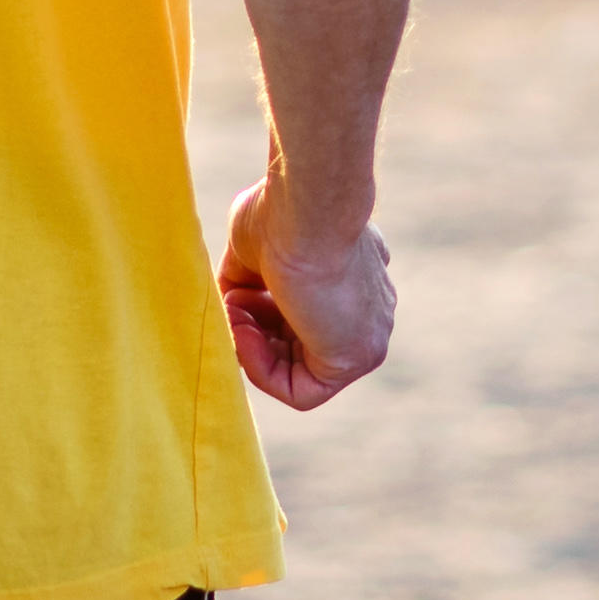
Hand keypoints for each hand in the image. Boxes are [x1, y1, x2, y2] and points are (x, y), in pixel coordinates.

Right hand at [221, 175, 396, 410]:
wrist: (307, 209)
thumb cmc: (282, 213)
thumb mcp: (255, 246)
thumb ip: (249, 278)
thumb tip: (230, 300)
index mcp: (355, 277)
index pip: (303, 315)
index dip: (260, 313)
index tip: (236, 292)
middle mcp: (369, 309)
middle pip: (300, 344)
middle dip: (254, 329)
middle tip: (229, 304)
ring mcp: (368, 334)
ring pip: (299, 368)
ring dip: (253, 348)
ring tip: (233, 313)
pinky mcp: (357, 358)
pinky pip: (303, 390)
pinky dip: (264, 371)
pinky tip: (245, 334)